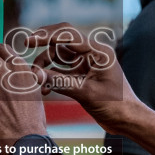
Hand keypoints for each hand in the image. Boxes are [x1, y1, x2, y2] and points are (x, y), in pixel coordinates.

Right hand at [23, 23, 139, 130]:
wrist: (128, 120)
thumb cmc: (115, 105)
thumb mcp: (85, 93)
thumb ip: (60, 82)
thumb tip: (35, 74)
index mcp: (98, 51)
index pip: (68, 35)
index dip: (46, 35)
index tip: (28, 41)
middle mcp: (92, 53)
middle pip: (61, 42)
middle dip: (43, 47)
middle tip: (26, 48)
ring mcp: (86, 63)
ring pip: (58, 56)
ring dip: (45, 66)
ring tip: (36, 81)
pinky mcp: (82, 74)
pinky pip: (61, 70)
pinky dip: (51, 77)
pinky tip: (44, 90)